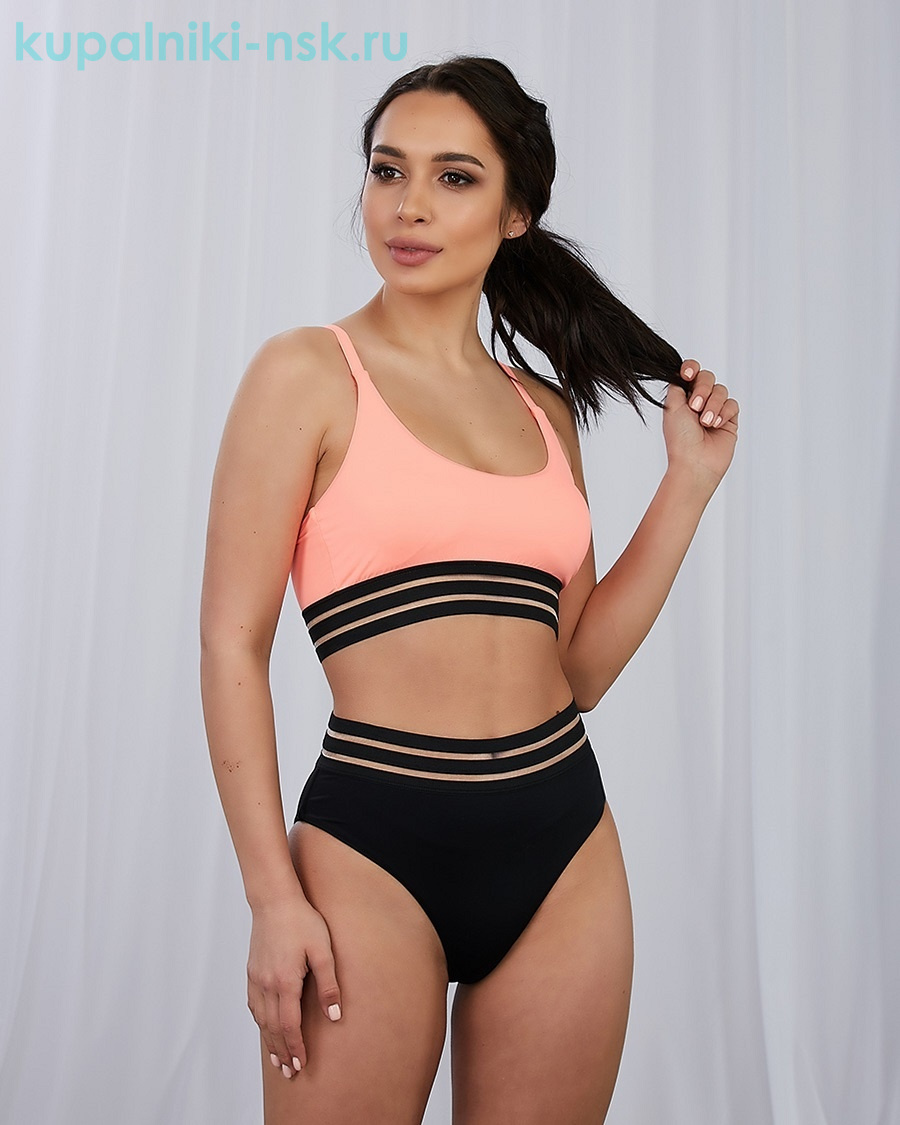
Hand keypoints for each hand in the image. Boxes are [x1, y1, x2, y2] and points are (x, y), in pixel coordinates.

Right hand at [247, 892, 342, 1079]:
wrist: (274, 900)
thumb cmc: (301, 921)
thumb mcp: (322, 950)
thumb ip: (328, 984)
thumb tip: (334, 1015)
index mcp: (285, 982)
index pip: (289, 1026)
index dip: (295, 1047)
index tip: (301, 1064)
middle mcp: (266, 984)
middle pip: (272, 1028)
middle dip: (281, 1052)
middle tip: (289, 1072)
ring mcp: (256, 978)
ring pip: (261, 1019)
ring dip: (269, 1041)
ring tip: (277, 1059)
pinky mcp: (252, 971)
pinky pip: (253, 1004)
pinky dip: (259, 1022)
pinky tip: (264, 1027)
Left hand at [662, 362, 739, 491]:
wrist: (695, 462)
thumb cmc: (680, 439)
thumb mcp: (671, 406)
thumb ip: (677, 384)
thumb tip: (682, 372)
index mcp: (682, 397)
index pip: (690, 372)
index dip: (691, 368)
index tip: (688, 374)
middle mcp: (698, 401)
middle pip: (707, 377)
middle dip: (702, 389)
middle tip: (695, 407)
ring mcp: (714, 410)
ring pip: (721, 390)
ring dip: (713, 405)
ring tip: (705, 422)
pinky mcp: (729, 420)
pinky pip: (732, 404)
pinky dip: (724, 413)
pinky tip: (715, 425)